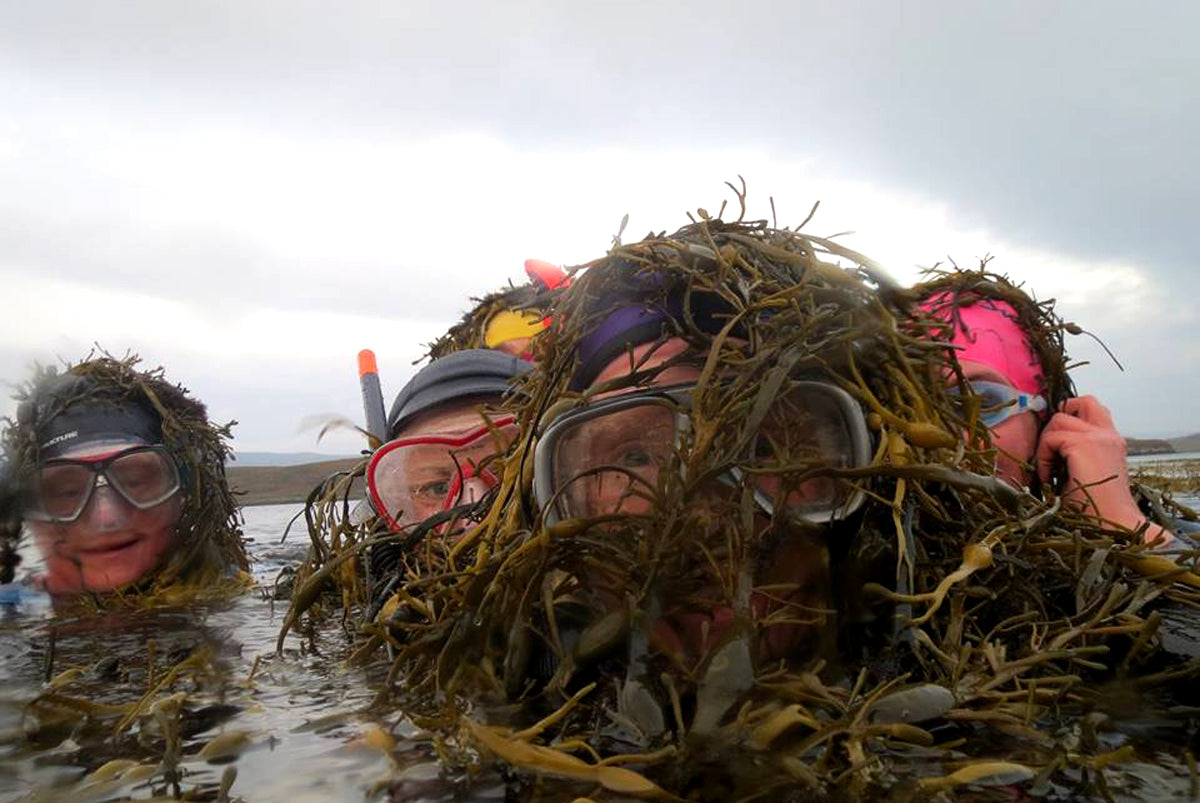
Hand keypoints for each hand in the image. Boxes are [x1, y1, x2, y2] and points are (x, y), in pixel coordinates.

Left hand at [1035, 396, 1169, 545]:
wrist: (1113, 525)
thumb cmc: (1096, 508)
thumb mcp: (1085, 471)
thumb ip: (1076, 452)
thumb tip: (1050, 442)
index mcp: (1111, 441)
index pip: (1092, 408)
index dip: (1071, 414)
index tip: (1056, 439)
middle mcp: (1108, 434)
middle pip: (1080, 401)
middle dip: (1058, 419)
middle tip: (1050, 447)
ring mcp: (1098, 437)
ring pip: (1058, 420)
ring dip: (1046, 443)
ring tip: (1048, 470)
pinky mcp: (1084, 444)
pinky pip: (1051, 438)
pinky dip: (1043, 457)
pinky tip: (1048, 477)